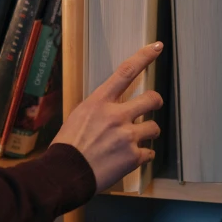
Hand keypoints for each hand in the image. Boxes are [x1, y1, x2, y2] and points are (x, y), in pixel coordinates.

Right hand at [52, 42, 163, 192]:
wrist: (64, 173)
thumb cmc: (67, 146)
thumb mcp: (79, 116)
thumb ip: (100, 109)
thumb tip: (112, 107)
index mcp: (100, 102)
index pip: (126, 72)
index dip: (144, 57)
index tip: (157, 47)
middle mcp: (116, 115)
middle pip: (152, 99)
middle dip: (155, 102)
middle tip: (152, 106)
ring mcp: (127, 136)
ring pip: (154, 127)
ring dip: (148, 133)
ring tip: (136, 140)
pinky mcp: (133, 157)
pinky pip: (149, 153)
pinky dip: (143, 156)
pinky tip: (130, 159)